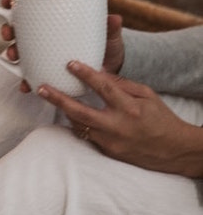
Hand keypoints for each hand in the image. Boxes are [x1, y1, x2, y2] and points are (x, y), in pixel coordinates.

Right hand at [1, 0, 125, 91]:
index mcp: (55, 21)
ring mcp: (41, 54)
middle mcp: (43, 37)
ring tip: (15, 57)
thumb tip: (115, 18)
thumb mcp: (111, 39)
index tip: (8, 2)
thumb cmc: (108, 50)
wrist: (111, 74)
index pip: (29, 8)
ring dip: (11, 52)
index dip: (13, 2)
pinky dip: (25, 80)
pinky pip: (30, 75)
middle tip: (9, 34)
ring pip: (18, 51)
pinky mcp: (44, 72)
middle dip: (7, 29)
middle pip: (17, 28)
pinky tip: (26, 84)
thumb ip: (111, 29)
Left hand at [38, 61, 202, 177]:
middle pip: (80, 112)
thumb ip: (121, 84)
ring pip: (78, 125)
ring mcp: (110, 142)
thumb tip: (98, 72)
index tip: (70, 63)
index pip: (104, 88)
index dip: (86, 75)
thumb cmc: (160, 118)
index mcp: (130, 109)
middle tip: (41, 88)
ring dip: (64, 110)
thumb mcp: (146, 95)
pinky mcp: (106, 152)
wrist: (173, 150)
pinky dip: (78, 123)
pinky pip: (86, 135)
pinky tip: (70, 113)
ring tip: (51, 96)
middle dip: (57, 99)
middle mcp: (118, 126)